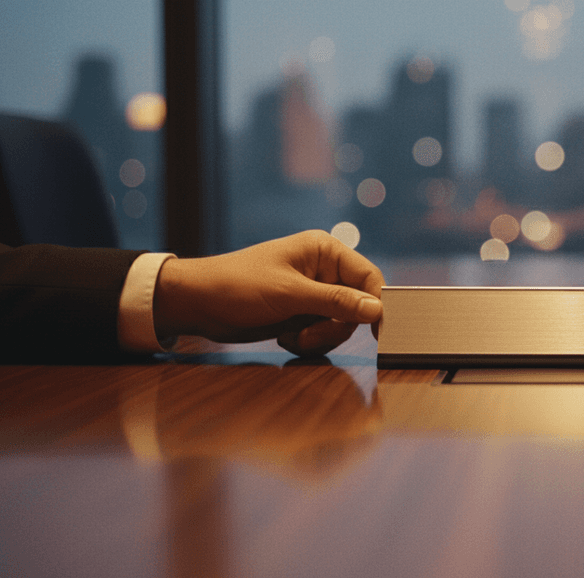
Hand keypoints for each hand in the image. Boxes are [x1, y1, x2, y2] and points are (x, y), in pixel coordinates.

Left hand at [154, 230, 384, 356]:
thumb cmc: (239, 286)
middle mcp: (323, 270)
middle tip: (310, 337)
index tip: (378, 331)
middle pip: (356, 306)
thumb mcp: (291, 294)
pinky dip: (307, 341)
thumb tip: (378, 309)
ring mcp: (312, 294)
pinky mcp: (300, 314)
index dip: (375, 304)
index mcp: (324, 251)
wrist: (197, 303)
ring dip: (319, 337)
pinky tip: (284, 337)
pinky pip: (322, 333)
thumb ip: (337, 302)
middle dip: (335, 327)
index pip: (368, 277)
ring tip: (292, 338)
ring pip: (339, 324)